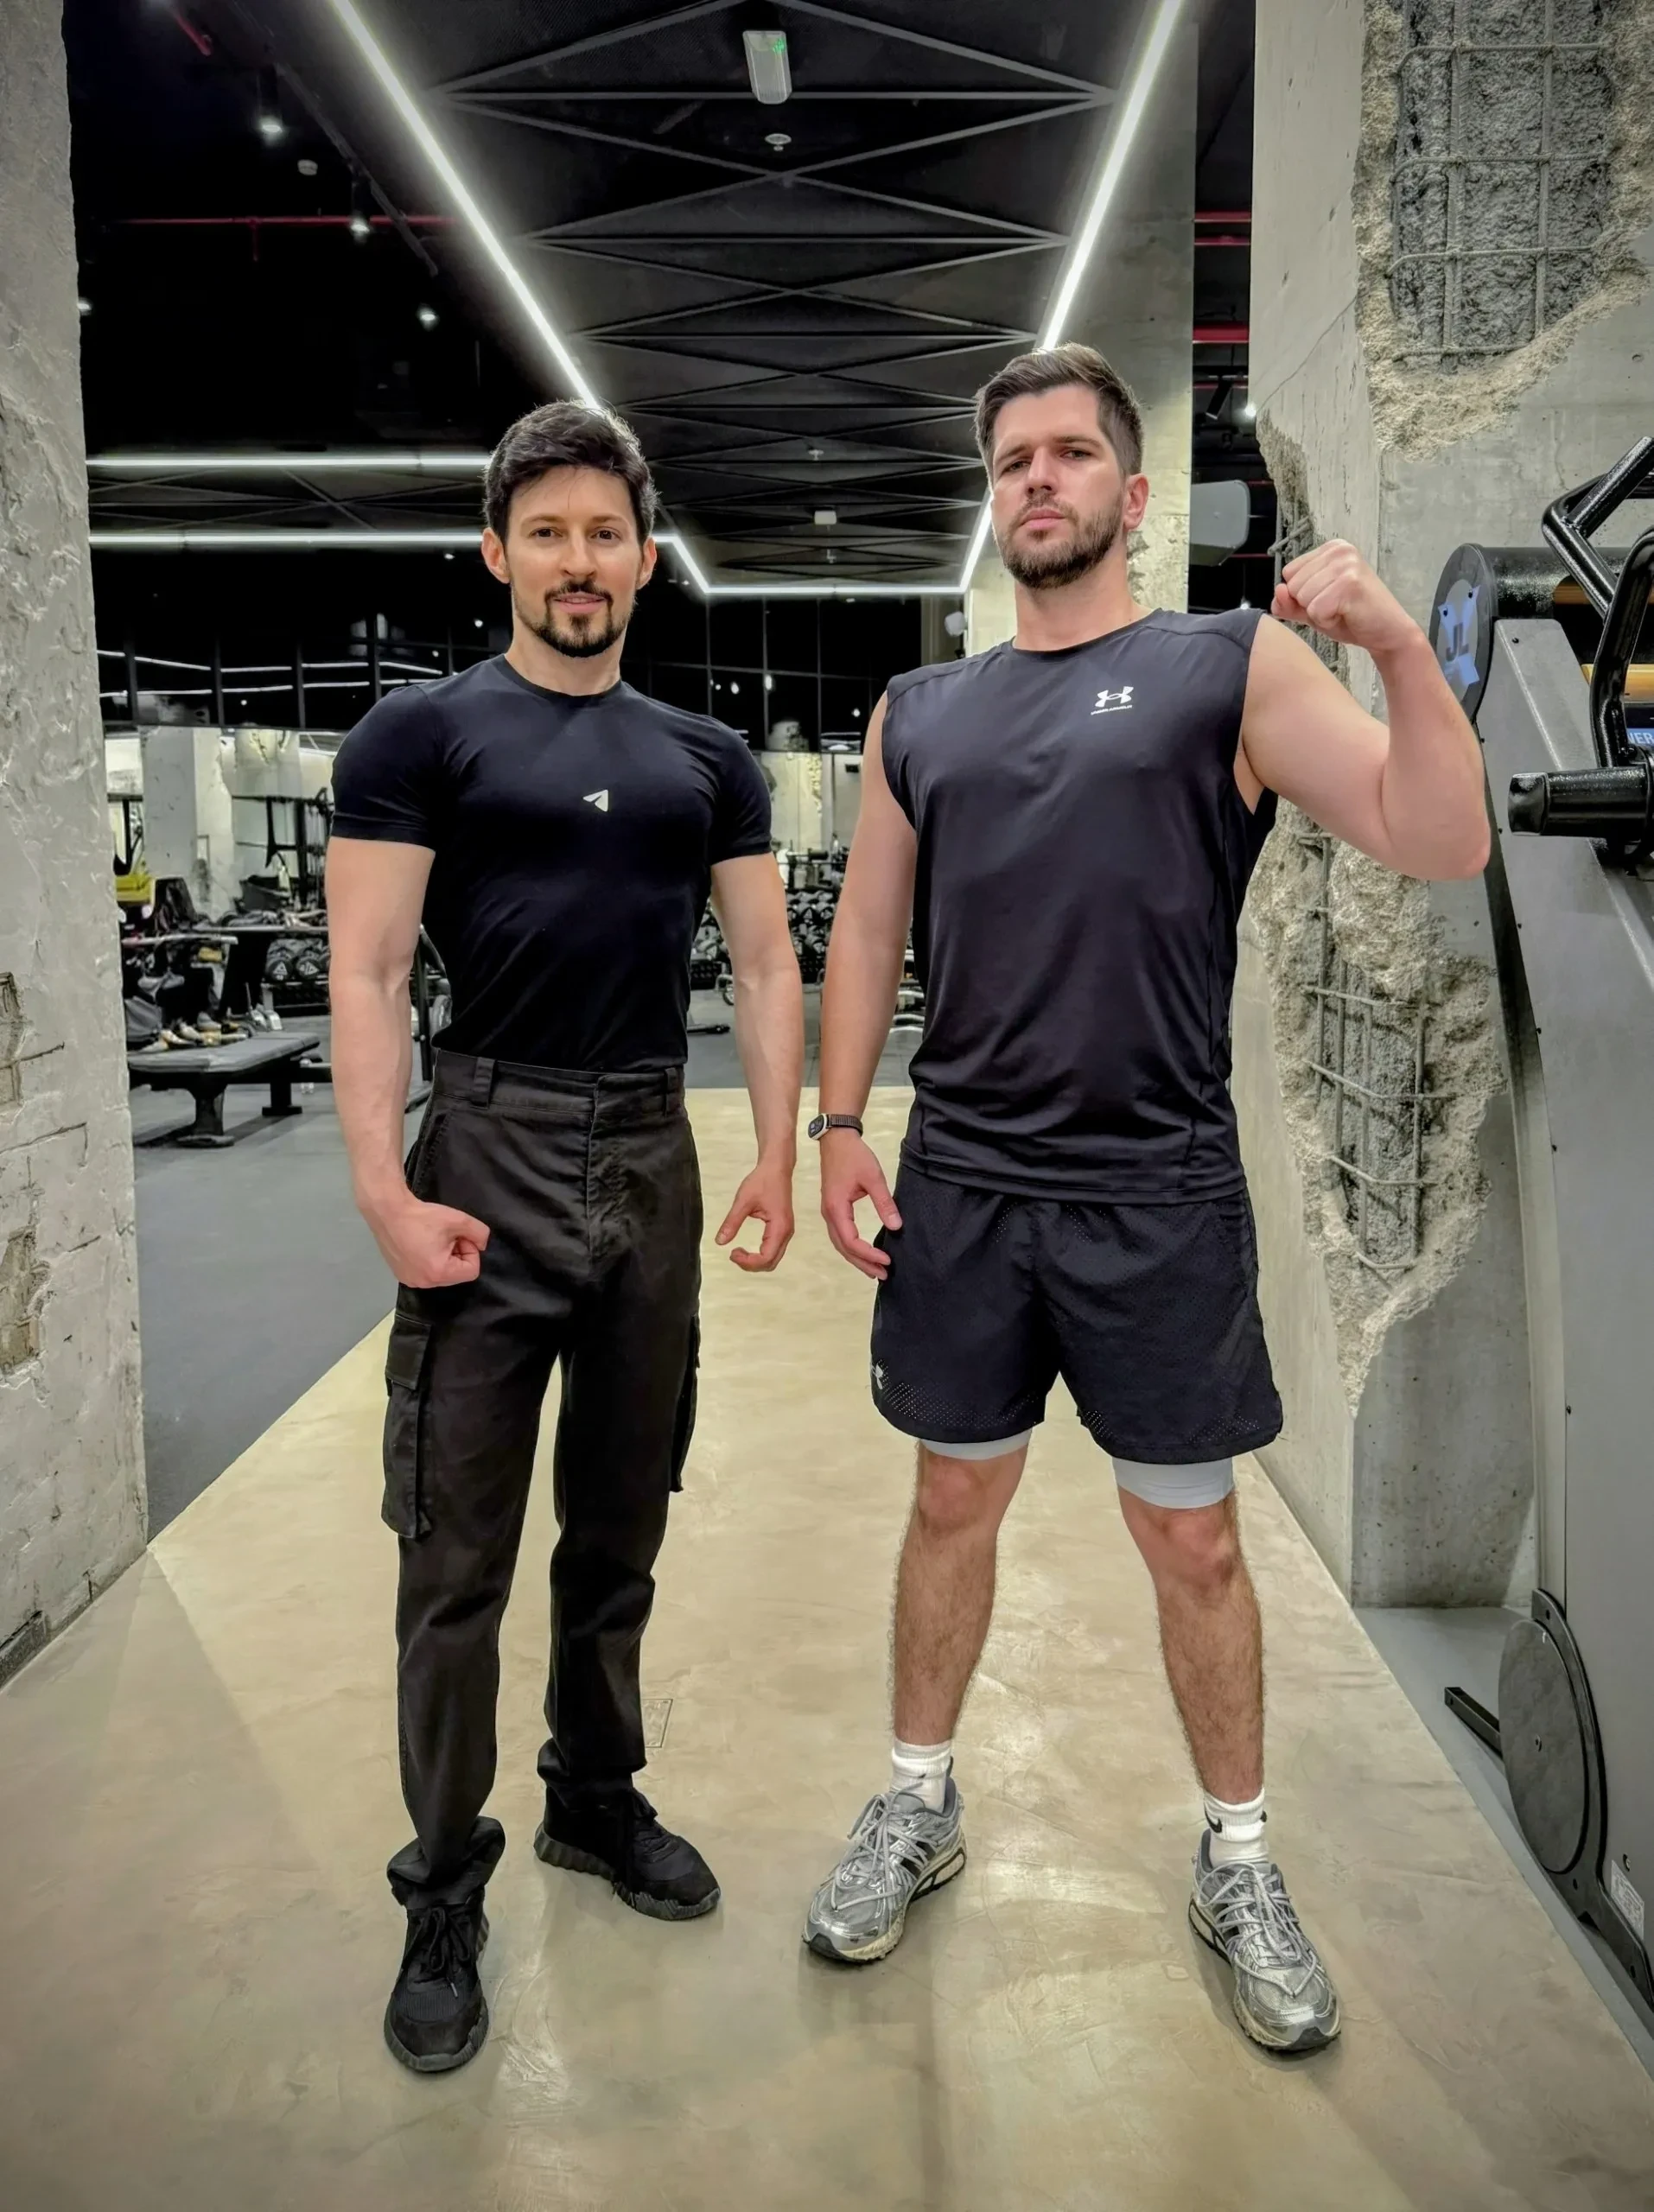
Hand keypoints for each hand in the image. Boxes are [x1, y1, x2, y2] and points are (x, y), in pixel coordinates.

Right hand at [365, 1193, 490, 1287]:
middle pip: (456, 1274)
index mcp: (439, 1273)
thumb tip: (482, 1245)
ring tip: (432, 1239)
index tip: (458, 1236)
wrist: (388, 1211)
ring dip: (444, 1257)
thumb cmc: (422, 1217)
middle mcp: (424, 1283)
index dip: (470, 1251)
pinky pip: (426, 1273)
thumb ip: (480, 1233)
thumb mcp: (459, 1220)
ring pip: (441, 1274)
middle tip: (446, 1236)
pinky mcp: (401, 1275)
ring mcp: (410, 1281)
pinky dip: (429, 1260)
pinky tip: (421, 1244)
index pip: (472, 1271)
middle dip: (457, 1254)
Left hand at [716, 1156, 794, 1272]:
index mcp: (779, 1228)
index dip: (748, 1262)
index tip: (732, 1252)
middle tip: (733, 1254)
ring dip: (755, 1261)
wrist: (776, 1168)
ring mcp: (786, 1232)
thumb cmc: (761, 1181)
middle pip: (771, 1263)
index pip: (766, 1258)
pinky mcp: (782, 1229)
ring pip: (773, 1258)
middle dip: (751, 1264)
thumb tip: (719, 1242)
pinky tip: (747, 1247)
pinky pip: (773, 1250)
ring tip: (738, 1251)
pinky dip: (760, 1254)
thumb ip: (732, 1222)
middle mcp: (786, 1233)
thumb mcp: (743, 1201)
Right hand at [819, 1130, 900, 1280]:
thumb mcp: (873, 1177)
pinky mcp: (833, 1209)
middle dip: (863, 1263)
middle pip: (844, 1248)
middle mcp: (829, 1214)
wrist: (836, 1139)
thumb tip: (896, 1227)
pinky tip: (864, 1252)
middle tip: (883, 1274)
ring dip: (857, 1258)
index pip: (851, 1241)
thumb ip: (885, 1203)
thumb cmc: (854, 1156)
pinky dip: (852, 1248)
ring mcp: (829, 1212)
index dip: (868, 1254)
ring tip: (875, 1270)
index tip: (887, 1260)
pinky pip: (840, 1235)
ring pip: (840, 1244)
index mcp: (836, 1208)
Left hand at [1273, 540, 1420, 658]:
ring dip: (1319, 614)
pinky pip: (1315, 611)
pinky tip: (1347, 615)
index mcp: (1330, 549)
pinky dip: (1327, 621)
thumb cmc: (1351, 617)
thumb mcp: (1312, 608)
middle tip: (1338, 606)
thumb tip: (1279, 591)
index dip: (1303, 595)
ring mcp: (1346, 564)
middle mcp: (1339, 550)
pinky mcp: (1349, 584)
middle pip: (1293, 585)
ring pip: (1302, 598)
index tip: (1330, 597)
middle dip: (1310, 605)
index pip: (1289, 573)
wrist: (1386, 633)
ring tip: (1343, 610)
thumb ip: (1289, 602)